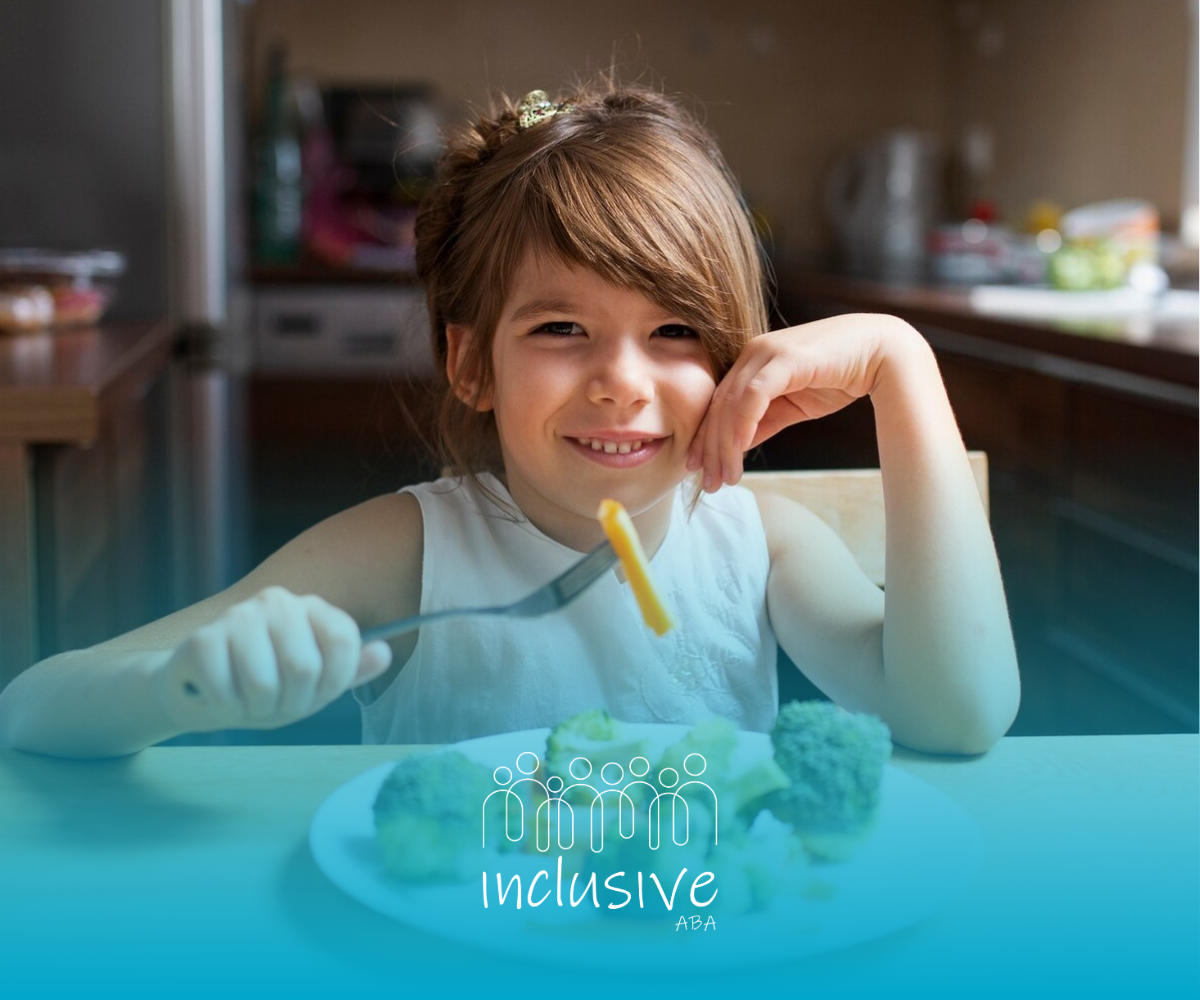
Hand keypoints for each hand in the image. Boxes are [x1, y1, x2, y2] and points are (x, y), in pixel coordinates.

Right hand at [153, 587, 391, 732]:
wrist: (199, 691)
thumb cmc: (263, 686)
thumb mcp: (315, 684)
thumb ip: (350, 670)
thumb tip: (384, 652)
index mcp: (310, 609)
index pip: (342, 640)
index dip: (335, 681)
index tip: (319, 693)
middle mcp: (277, 603)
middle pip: (305, 668)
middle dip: (291, 703)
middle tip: (274, 702)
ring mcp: (238, 617)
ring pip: (265, 684)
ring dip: (256, 708)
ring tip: (247, 699)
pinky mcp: (202, 641)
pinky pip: (227, 694)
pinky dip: (226, 709)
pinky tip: (219, 696)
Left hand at [687, 314, 918, 489]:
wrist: (881, 353)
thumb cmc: (840, 376)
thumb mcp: (793, 406)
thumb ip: (764, 422)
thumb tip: (737, 447)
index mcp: (752, 362)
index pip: (719, 404)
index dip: (706, 438)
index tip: (699, 469)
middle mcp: (753, 353)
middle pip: (719, 406)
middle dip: (710, 448)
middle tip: (708, 482)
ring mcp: (766, 352)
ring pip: (732, 404)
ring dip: (725, 445)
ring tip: (726, 476)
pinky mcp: (784, 358)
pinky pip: (753, 396)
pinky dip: (743, 424)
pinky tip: (740, 451)